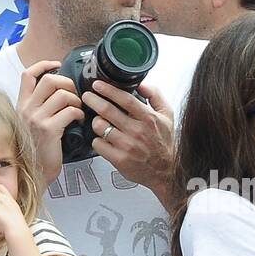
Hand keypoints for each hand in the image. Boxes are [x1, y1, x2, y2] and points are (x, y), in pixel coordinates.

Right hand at [16, 59, 83, 185]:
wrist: (35, 173)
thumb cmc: (39, 150)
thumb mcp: (34, 124)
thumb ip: (41, 108)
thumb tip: (61, 92)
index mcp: (21, 105)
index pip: (28, 75)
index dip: (44, 64)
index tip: (57, 64)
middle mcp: (26, 109)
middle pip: (49, 80)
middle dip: (67, 83)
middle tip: (75, 94)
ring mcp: (36, 119)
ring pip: (61, 94)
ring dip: (76, 99)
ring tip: (78, 109)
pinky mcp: (48, 129)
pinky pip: (69, 111)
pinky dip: (78, 113)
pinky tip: (79, 120)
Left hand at [84, 80, 174, 195]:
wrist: (165, 171)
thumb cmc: (164, 143)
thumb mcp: (167, 115)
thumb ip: (155, 96)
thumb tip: (141, 84)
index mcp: (149, 118)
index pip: (125, 99)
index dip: (108, 90)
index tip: (98, 85)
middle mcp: (137, 131)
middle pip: (107, 110)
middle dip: (93, 100)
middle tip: (87, 96)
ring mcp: (127, 146)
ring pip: (100, 127)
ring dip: (96, 121)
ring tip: (99, 121)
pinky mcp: (119, 159)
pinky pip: (98, 144)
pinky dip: (97, 140)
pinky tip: (103, 139)